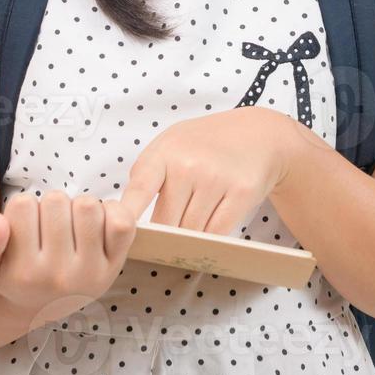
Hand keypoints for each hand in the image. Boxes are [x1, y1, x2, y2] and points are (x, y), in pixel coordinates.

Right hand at [0, 191, 138, 327]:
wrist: (48, 306)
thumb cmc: (17, 276)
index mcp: (24, 274)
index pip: (21, 205)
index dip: (24, 207)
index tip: (25, 224)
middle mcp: (58, 276)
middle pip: (56, 200)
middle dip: (51, 205)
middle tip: (50, 224)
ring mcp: (90, 271)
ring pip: (87, 206)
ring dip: (79, 206)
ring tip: (71, 223)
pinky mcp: (116, 265)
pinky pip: (122, 222)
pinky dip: (112, 210)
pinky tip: (99, 221)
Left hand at [117, 106, 297, 235]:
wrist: (258, 134)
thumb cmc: (206, 142)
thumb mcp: (171, 143)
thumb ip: (147, 172)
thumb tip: (126, 214)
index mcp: (165, 153)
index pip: (139, 189)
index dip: (126, 216)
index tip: (116, 234)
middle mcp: (189, 165)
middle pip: (167, 222)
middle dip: (165, 235)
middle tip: (166, 240)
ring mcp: (217, 179)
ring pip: (192, 231)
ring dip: (190, 237)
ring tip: (191, 228)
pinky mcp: (242, 192)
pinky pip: (217, 231)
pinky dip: (210, 238)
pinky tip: (209, 229)